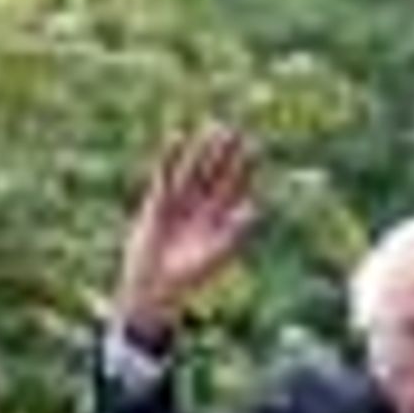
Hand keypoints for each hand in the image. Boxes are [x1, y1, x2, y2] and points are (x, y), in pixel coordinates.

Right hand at [114, 124, 255, 337]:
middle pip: (217, 173)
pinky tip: (177, 136)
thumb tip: (256, 209)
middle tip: (236, 129)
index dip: (245, 168)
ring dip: (203, 150)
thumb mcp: (218, 253)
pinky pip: (166, 174)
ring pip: (194, 169)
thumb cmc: (190, 276)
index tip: (256, 147)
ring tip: (212, 127)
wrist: (156, 286)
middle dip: (226, 153)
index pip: (236, 187)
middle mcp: (202, 207)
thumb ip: (237, 231)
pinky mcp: (159, 202)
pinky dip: (170, 156)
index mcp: (221, 219)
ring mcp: (181, 203)